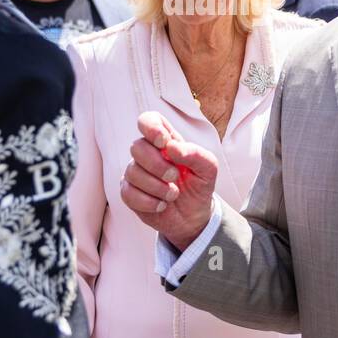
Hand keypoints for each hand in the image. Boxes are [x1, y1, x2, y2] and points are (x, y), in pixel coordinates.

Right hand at [121, 111, 218, 252]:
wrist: (193, 217)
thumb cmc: (199, 185)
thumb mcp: (208, 168)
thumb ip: (195, 153)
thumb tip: (171, 147)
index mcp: (166, 141)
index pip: (148, 120)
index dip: (151, 127)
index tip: (163, 143)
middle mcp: (147, 153)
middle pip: (137, 146)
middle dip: (158, 165)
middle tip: (174, 177)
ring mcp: (136, 173)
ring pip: (133, 172)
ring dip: (157, 187)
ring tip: (172, 195)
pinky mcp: (129, 193)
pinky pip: (128, 193)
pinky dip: (149, 202)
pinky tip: (162, 205)